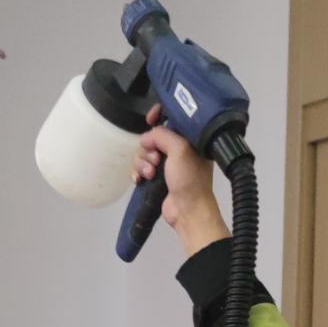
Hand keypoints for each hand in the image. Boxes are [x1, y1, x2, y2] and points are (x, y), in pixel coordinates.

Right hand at [135, 113, 228, 255]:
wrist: (188, 211)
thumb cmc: (189, 178)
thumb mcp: (180, 149)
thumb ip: (162, 135)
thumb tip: (145, 138)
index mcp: (189, 139)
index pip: (171, 118)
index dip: (159, 115)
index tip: (150, 119)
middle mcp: (178, 150)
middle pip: (152, 138)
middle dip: (149, 148)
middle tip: (156, 160)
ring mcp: (167, 165)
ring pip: (143, 154)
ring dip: (142, 163)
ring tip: (151, 174)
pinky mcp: (156, 179)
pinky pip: (140, 169)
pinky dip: (137, 173)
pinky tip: (140, 180)